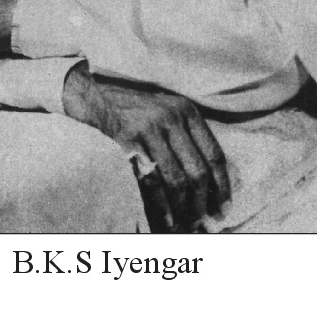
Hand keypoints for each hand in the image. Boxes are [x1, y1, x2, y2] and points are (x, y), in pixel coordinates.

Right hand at [63, 65, 230, 232]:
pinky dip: (161, 205)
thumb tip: (207, 180)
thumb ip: (185, 135)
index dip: (222, 184)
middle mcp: (170, 118)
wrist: (93, 93)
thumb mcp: (165, 109)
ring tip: (185, 224)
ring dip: (182, 207)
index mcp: (186, 110)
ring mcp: (147, 130)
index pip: (213, 153)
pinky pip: (150, 181)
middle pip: (197, 170)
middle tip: (204, 219)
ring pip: (176, 179)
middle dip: (203, 201)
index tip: (223, 205)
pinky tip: (166, 218)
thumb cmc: (132, 107)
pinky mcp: (126, 142)